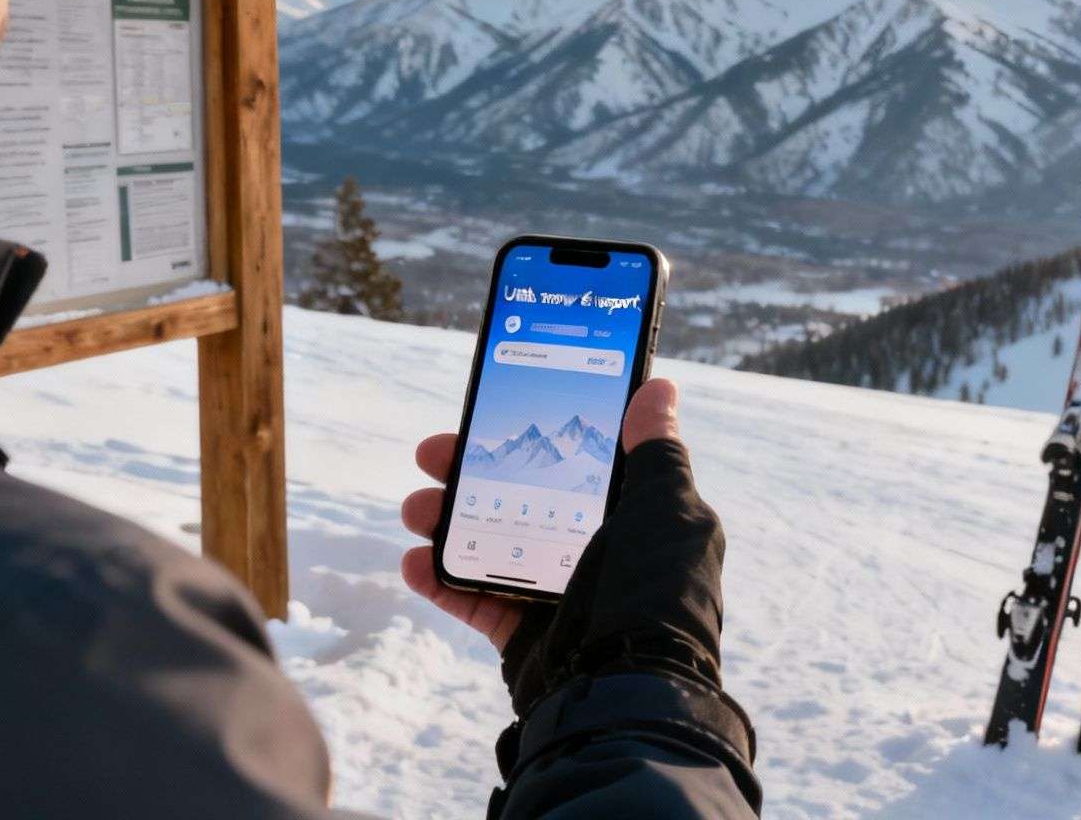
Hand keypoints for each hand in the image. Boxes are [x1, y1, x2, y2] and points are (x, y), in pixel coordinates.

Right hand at [398, 378, 688, 652]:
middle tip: (431, 454)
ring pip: (486, 544)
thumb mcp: (664, 513)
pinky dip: (439, 581)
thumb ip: (656, 454)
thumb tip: (659, 388)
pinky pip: (472, 600)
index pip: (573, 463)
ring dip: (444, 521)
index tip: (488, 413)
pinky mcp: (523, 634)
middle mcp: (591, 552)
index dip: (531, 435)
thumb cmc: (651, 595)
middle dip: (468, 473)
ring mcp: (553, 594)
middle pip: (517, 497)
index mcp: (628, 518)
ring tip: (417, 510)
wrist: (624, 692)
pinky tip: (415, 562)